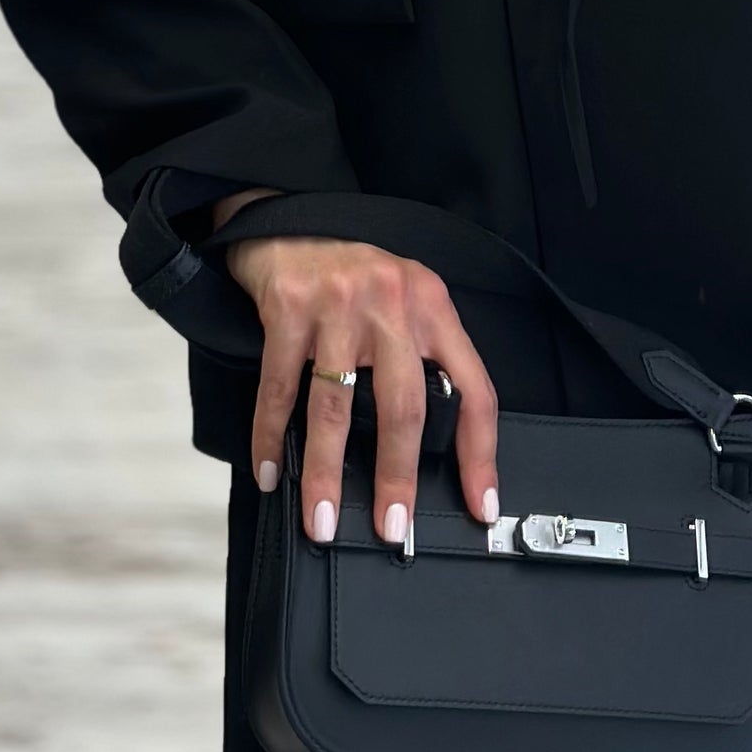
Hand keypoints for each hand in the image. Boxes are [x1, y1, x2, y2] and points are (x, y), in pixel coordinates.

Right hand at [224, 226, 500, 551]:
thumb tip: (423, 452)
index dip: (481, 453)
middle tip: (391, 527)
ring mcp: (339, 304)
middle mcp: (393, 302)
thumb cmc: (352, 278)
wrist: (289, 223)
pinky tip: (270, 471)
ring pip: (338, 405)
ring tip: (323, 519)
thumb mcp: (404, 302)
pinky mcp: (289, 308)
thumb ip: (419, 358)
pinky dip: (271, 437)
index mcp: (433, 306)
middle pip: (405, 405)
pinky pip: (280, 388)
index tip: (481, 506)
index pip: (474, 387)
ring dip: (327, 471)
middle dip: (398, 475)